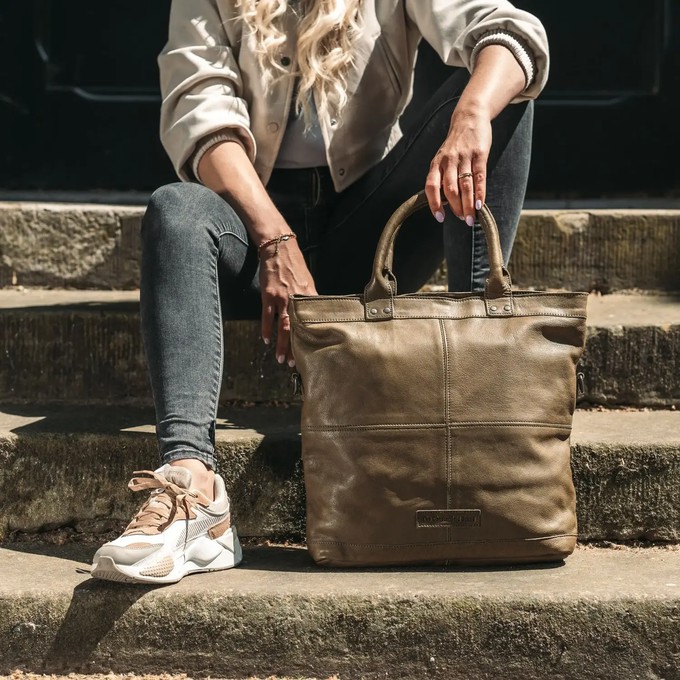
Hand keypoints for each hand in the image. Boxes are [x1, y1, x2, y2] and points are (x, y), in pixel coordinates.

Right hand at [259, 238, 316, 365]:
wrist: (279, 247)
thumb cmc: (294, 264)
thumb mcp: (308, 281)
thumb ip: (310, 299)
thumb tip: (314, 314)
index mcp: (309, 296)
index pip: (313, 322)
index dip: (313, 339)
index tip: (314, 353)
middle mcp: (297, 299)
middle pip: (298, 329)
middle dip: (297, 348)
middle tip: (296, 364)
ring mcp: (282, 298)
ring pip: (283, 326)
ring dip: (282, 344)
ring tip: (282, 359)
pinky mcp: (269, 295)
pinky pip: (267, 316)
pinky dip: (266, 329)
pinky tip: (266, 340)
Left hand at [425, 107, 491, 226]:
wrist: (469, 118)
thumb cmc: (455, 145)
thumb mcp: (443, 159)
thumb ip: (442, 178)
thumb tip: (445, 203)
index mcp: (436, 164)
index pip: (431, 187)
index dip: (434, 204)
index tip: (440, 218)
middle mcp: (448, 161)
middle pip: (450, 189)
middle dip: (456, 207)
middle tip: (462, 219)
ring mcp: (464, 157)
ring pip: (464, 186)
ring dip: (468, 205)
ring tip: (470, 218)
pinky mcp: (480, 154)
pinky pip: (479, 177)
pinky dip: (480, 193)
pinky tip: (480, 205)